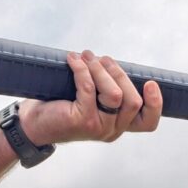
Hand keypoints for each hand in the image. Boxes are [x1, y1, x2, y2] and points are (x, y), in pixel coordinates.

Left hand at [19, 50, 161, 144]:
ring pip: (113, 94)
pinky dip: (81, 69)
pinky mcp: (82, 121)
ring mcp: (98, 127)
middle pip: (132, 100)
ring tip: (87, 57)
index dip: (155, 104)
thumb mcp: (89, 99)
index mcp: (118, 125)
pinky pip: (88, 88)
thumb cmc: (60, 107)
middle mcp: (112, 130)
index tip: (150, 83)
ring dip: (100, 69)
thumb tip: (108, 62)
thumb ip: (105, 88)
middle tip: (101, 59)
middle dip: (118, 73)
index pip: (148, 122)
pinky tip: (72, 60)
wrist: (31, 124)